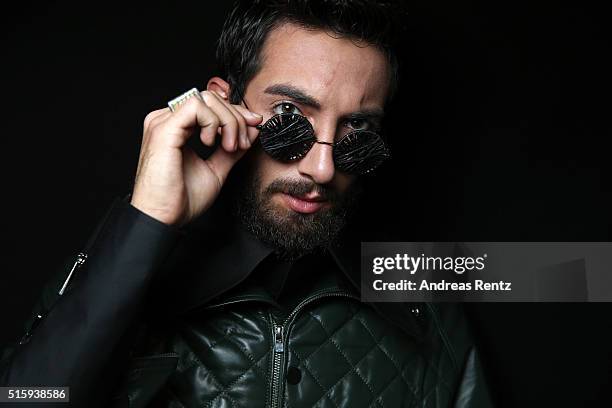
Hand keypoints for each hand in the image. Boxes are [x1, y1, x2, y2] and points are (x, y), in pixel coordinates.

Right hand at [130, 90, 261, 225]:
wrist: (163, 218)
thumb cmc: (181, 199)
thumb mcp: (216, 169)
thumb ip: (231, 150)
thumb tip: (251, 131)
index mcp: (177, 128)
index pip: (210, 105)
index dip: (236, 112)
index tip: (253, 127)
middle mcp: (167, 120)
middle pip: (211, 98)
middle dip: (236, 118)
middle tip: (241, 144)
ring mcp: (163, 122)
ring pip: (206, 99)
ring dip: (228, 121)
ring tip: (229, 147)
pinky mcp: (164, 129)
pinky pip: (196, 106)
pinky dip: (212, 122)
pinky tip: (211, 144)